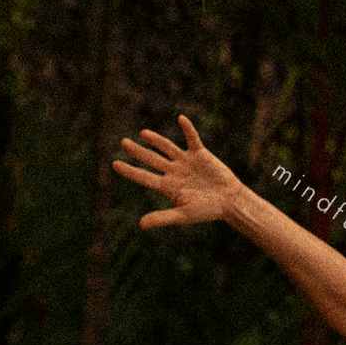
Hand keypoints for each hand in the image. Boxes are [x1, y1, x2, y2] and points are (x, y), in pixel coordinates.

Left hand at [112, 115, 241, 227]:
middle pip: (152, 159)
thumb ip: (162, 218)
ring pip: (167, 148)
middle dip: (137, 151)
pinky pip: (192, 139)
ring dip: (156, 140)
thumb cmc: (206, 211)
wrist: (229, 201)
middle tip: (123, 142)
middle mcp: (174, 172)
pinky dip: (187, 129)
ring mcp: (186, 162)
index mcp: (168, 187)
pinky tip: (181, 119)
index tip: (115, 164)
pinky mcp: (200, 154)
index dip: (130, 171)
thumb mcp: (183, 214)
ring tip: (143, 133)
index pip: (144, 177)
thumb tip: (141, 225)